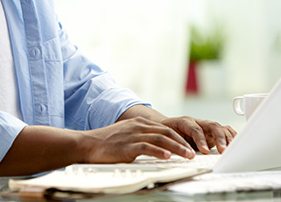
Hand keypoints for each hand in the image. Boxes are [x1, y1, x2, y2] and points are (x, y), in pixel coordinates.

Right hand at [80, 117, 196, 162]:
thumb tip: (155, 148)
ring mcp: (133, 135)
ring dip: (176, 148)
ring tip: (187, 156)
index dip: (179, 138)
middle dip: (182, 143)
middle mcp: (138, 127)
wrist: (87, 144)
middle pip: (166, 133)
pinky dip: (159, 152)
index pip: (164, 129)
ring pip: (161, 139)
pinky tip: (168, 157)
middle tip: (193, 153)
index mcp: (139, 123)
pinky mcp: (127, 146)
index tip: (189, 146)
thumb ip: (140, 138)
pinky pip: (147, 147)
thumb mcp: (125, 135)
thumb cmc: (105, 143)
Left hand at [160, 116, 236, 153]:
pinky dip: (232, 136)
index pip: (196, 129)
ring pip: (220, 128)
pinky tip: (236, 144)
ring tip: (232, 149)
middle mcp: (199, 122)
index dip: (201, 139)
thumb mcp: (167, 137)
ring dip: (227, 138)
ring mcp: (207, 127)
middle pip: (212, 125)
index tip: (204, 151)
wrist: (165, 126)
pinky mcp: (213, 133)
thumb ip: (173, 144)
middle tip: (223, 151)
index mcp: (186, 122)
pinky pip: (225, 131)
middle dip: (219, 138)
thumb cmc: (167, 132)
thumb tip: (179, 153)